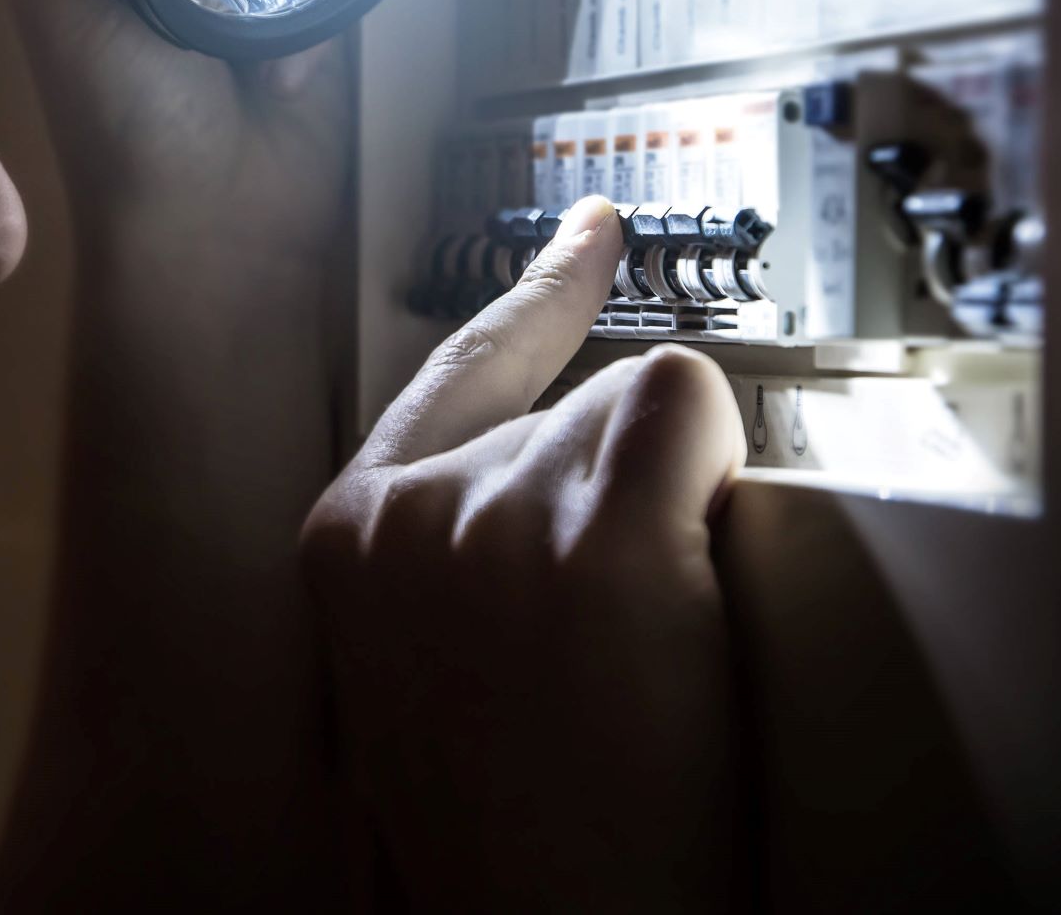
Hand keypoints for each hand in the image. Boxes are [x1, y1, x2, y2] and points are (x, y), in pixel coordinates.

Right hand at [301, 195, 744, 911]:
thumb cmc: (503, 829)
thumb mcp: (422, 665)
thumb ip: (454, 548)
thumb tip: (566, 475)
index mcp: (348, 539)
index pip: (452, 370)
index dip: (536, 298)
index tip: (593, 230)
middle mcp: (408, 510)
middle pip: (569, 404)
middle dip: (621, 497)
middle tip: (623, 640)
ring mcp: (497, 515)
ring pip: (636, 415)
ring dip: (670, 513)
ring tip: (644, 661)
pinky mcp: (599, 533)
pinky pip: (688, 409)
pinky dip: (712, 473)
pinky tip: (686, 583)